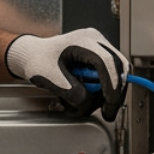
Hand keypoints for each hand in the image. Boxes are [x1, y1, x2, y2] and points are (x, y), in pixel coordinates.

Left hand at [5, 28, 128, 121]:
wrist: (34, 54)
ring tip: (86, 101)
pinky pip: (111, 74)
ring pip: (118, 72)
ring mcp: (99, 47)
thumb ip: (71, 92)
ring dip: (107, 92)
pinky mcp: (99, 57)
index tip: (109, 103)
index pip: (106, 62)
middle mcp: (95, 40)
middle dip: (115, 92)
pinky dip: (104, 88)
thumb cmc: (38, 60)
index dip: (111, 85)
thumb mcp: (51, 78)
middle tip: (108, 112)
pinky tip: (89, 93)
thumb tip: (88, 102)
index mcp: (83, 41)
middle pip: (119, 67)